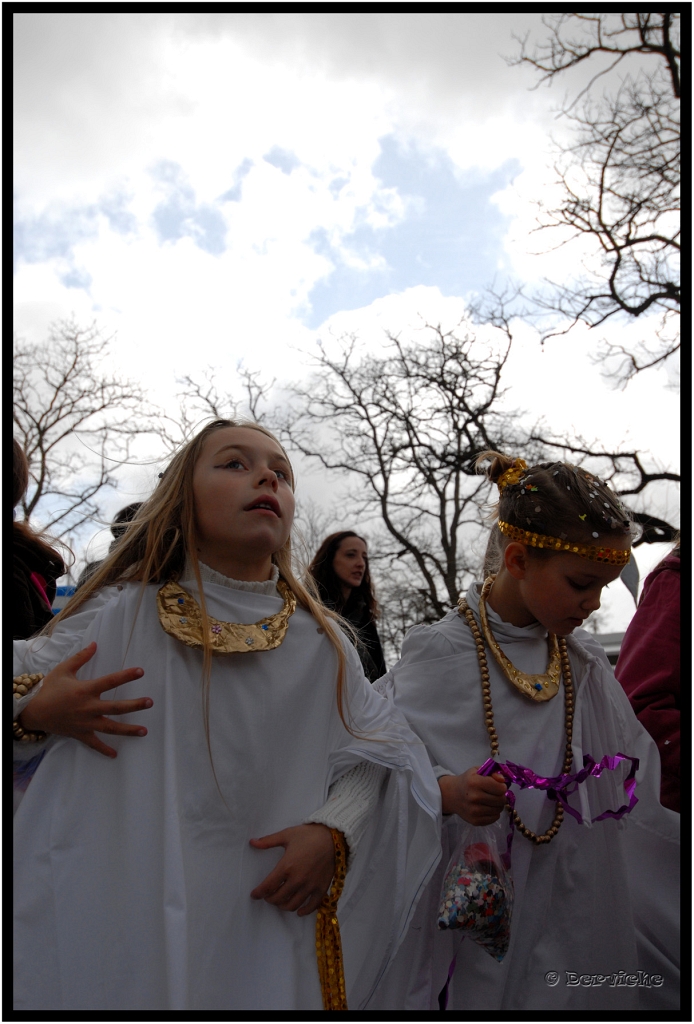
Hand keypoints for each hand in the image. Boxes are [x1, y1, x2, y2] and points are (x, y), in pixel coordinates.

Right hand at [18, 642, 151, 757]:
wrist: (34, 712)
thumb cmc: (50, 689)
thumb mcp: (63, 670)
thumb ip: (81, 657)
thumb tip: (95, 644)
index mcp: (85, 690)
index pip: (110, 681)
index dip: (126, 676)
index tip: (141, 672)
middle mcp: (88, 708)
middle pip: (115, 707)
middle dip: (134, 705)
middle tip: (150, 702)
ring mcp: (85, 723)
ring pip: (110, 727)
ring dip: (128, 730)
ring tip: (144, 731)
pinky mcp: (80, 734)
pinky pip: (94, 743)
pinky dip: (104, 750)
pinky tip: (115, 754)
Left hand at [249, 823, 335, 915]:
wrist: (332, 837)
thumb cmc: (307, 835)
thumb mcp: (286, 835)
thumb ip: (268, 841)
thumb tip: (252, 842)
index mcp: (286, 867)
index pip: (268, 886)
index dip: (258, 893)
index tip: (254, 895)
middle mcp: (297, 880)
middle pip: (278, 898)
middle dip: (270, 899)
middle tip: (268, 896)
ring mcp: (310, 886)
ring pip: (292, 904)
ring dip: (283, 906)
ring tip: (280, 902)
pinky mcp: (321, 888)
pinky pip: (311, 906)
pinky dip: (304, 911)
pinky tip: (299, 911)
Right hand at [439, 767, 506, 824]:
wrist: (452, 795)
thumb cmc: (468, 781)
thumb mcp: (477, 771)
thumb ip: (492, 772)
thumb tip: (503, 780)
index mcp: (475, 782)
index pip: (500, 788)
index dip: (502, 786)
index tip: (498, 785)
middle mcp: (474, 797)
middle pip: (501, 800)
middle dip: (501, 796)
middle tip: (495, 793)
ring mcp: (474, 811)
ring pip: (499, 810)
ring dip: (498, 805)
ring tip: (491, 800)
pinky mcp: (475, 821)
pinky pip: (494, 818)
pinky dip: (494, 813)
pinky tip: (487, 807)